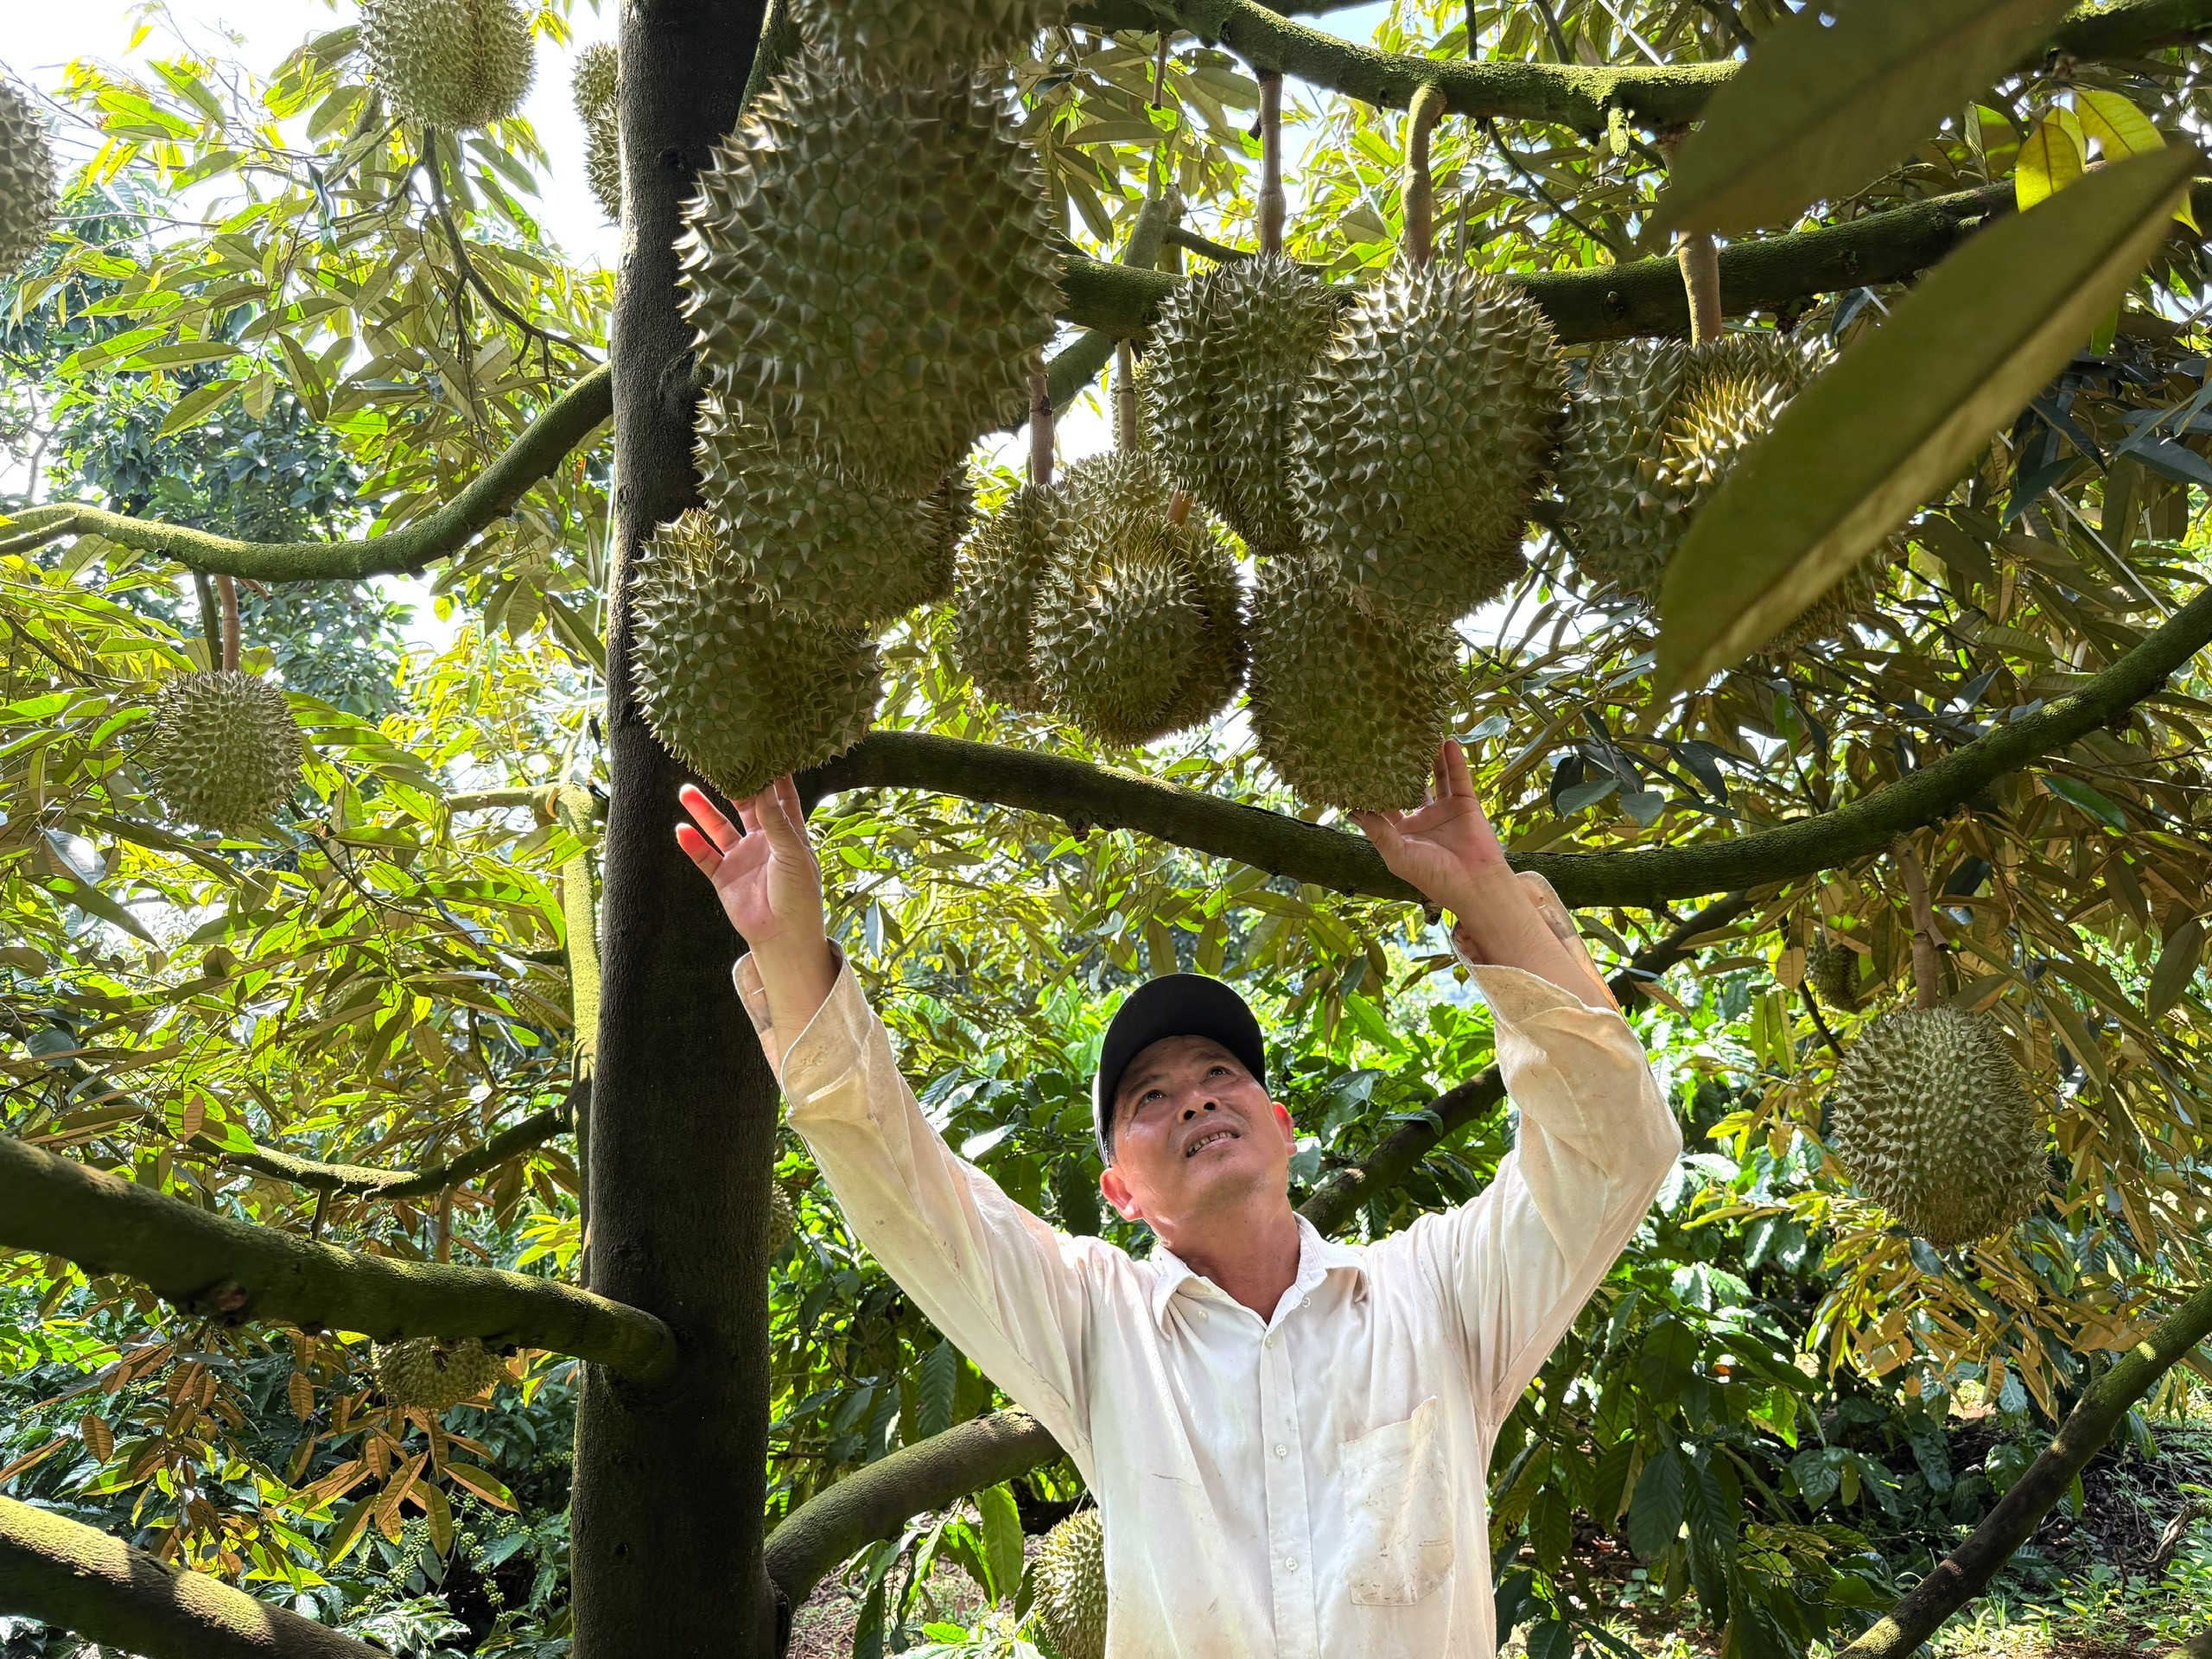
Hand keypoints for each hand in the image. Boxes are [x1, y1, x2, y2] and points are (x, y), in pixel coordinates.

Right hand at [676, 777, 827, 966]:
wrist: (783, 936)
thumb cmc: (799, 895)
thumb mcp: (793, 854)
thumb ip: (776, 823)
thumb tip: (763, 788)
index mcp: (788, 834)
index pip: (781, 798)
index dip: (774, 777)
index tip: (764, 751)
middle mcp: (764, 842)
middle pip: (745, 807)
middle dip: (733, 787)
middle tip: (718, 763)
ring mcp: (742, 858)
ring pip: (718, 827)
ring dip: (703, 810)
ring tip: (685, 790)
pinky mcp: (724, 877)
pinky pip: (704, 856)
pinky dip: (692, 843)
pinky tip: (681, 829)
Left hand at [1353, 743, 1611, 1006]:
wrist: (1475, 884)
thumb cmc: (1433, 875)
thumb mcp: (1397, 854)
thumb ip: (1377, 830)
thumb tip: (1352, 810)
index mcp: (1401, 833)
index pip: (1383, 805)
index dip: (1372, 788)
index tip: (1358, 766)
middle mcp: (1421, 818)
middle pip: (1408, 785)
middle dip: (1399, 766)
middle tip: (1387, 740)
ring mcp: (1443, 809)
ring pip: (1433, 776)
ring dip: (1427, 757)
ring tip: (1418, 732)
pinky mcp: (1464, 803)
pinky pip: (1457, 777)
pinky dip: (1453, 760)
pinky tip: (1446, 741)